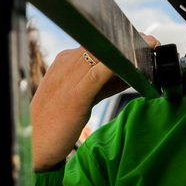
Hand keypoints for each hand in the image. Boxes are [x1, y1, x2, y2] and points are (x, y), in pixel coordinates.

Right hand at [30, 33, 159, 170]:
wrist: (33, 143)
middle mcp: (67, 64)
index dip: (121, 43)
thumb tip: (131, 73)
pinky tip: (131, 64)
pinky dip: (115, 66)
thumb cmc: (57, 120)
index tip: (141, 42)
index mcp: (66, 62)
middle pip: (102, 45)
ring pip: (102, 54)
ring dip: (128, 50)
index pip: (97, 44)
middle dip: (128, 43)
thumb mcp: (82, 95)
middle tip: (151, 42)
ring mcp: (70, 77)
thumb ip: (105, 82)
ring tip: (149, 48)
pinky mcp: (76, 94)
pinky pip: (98, 74)